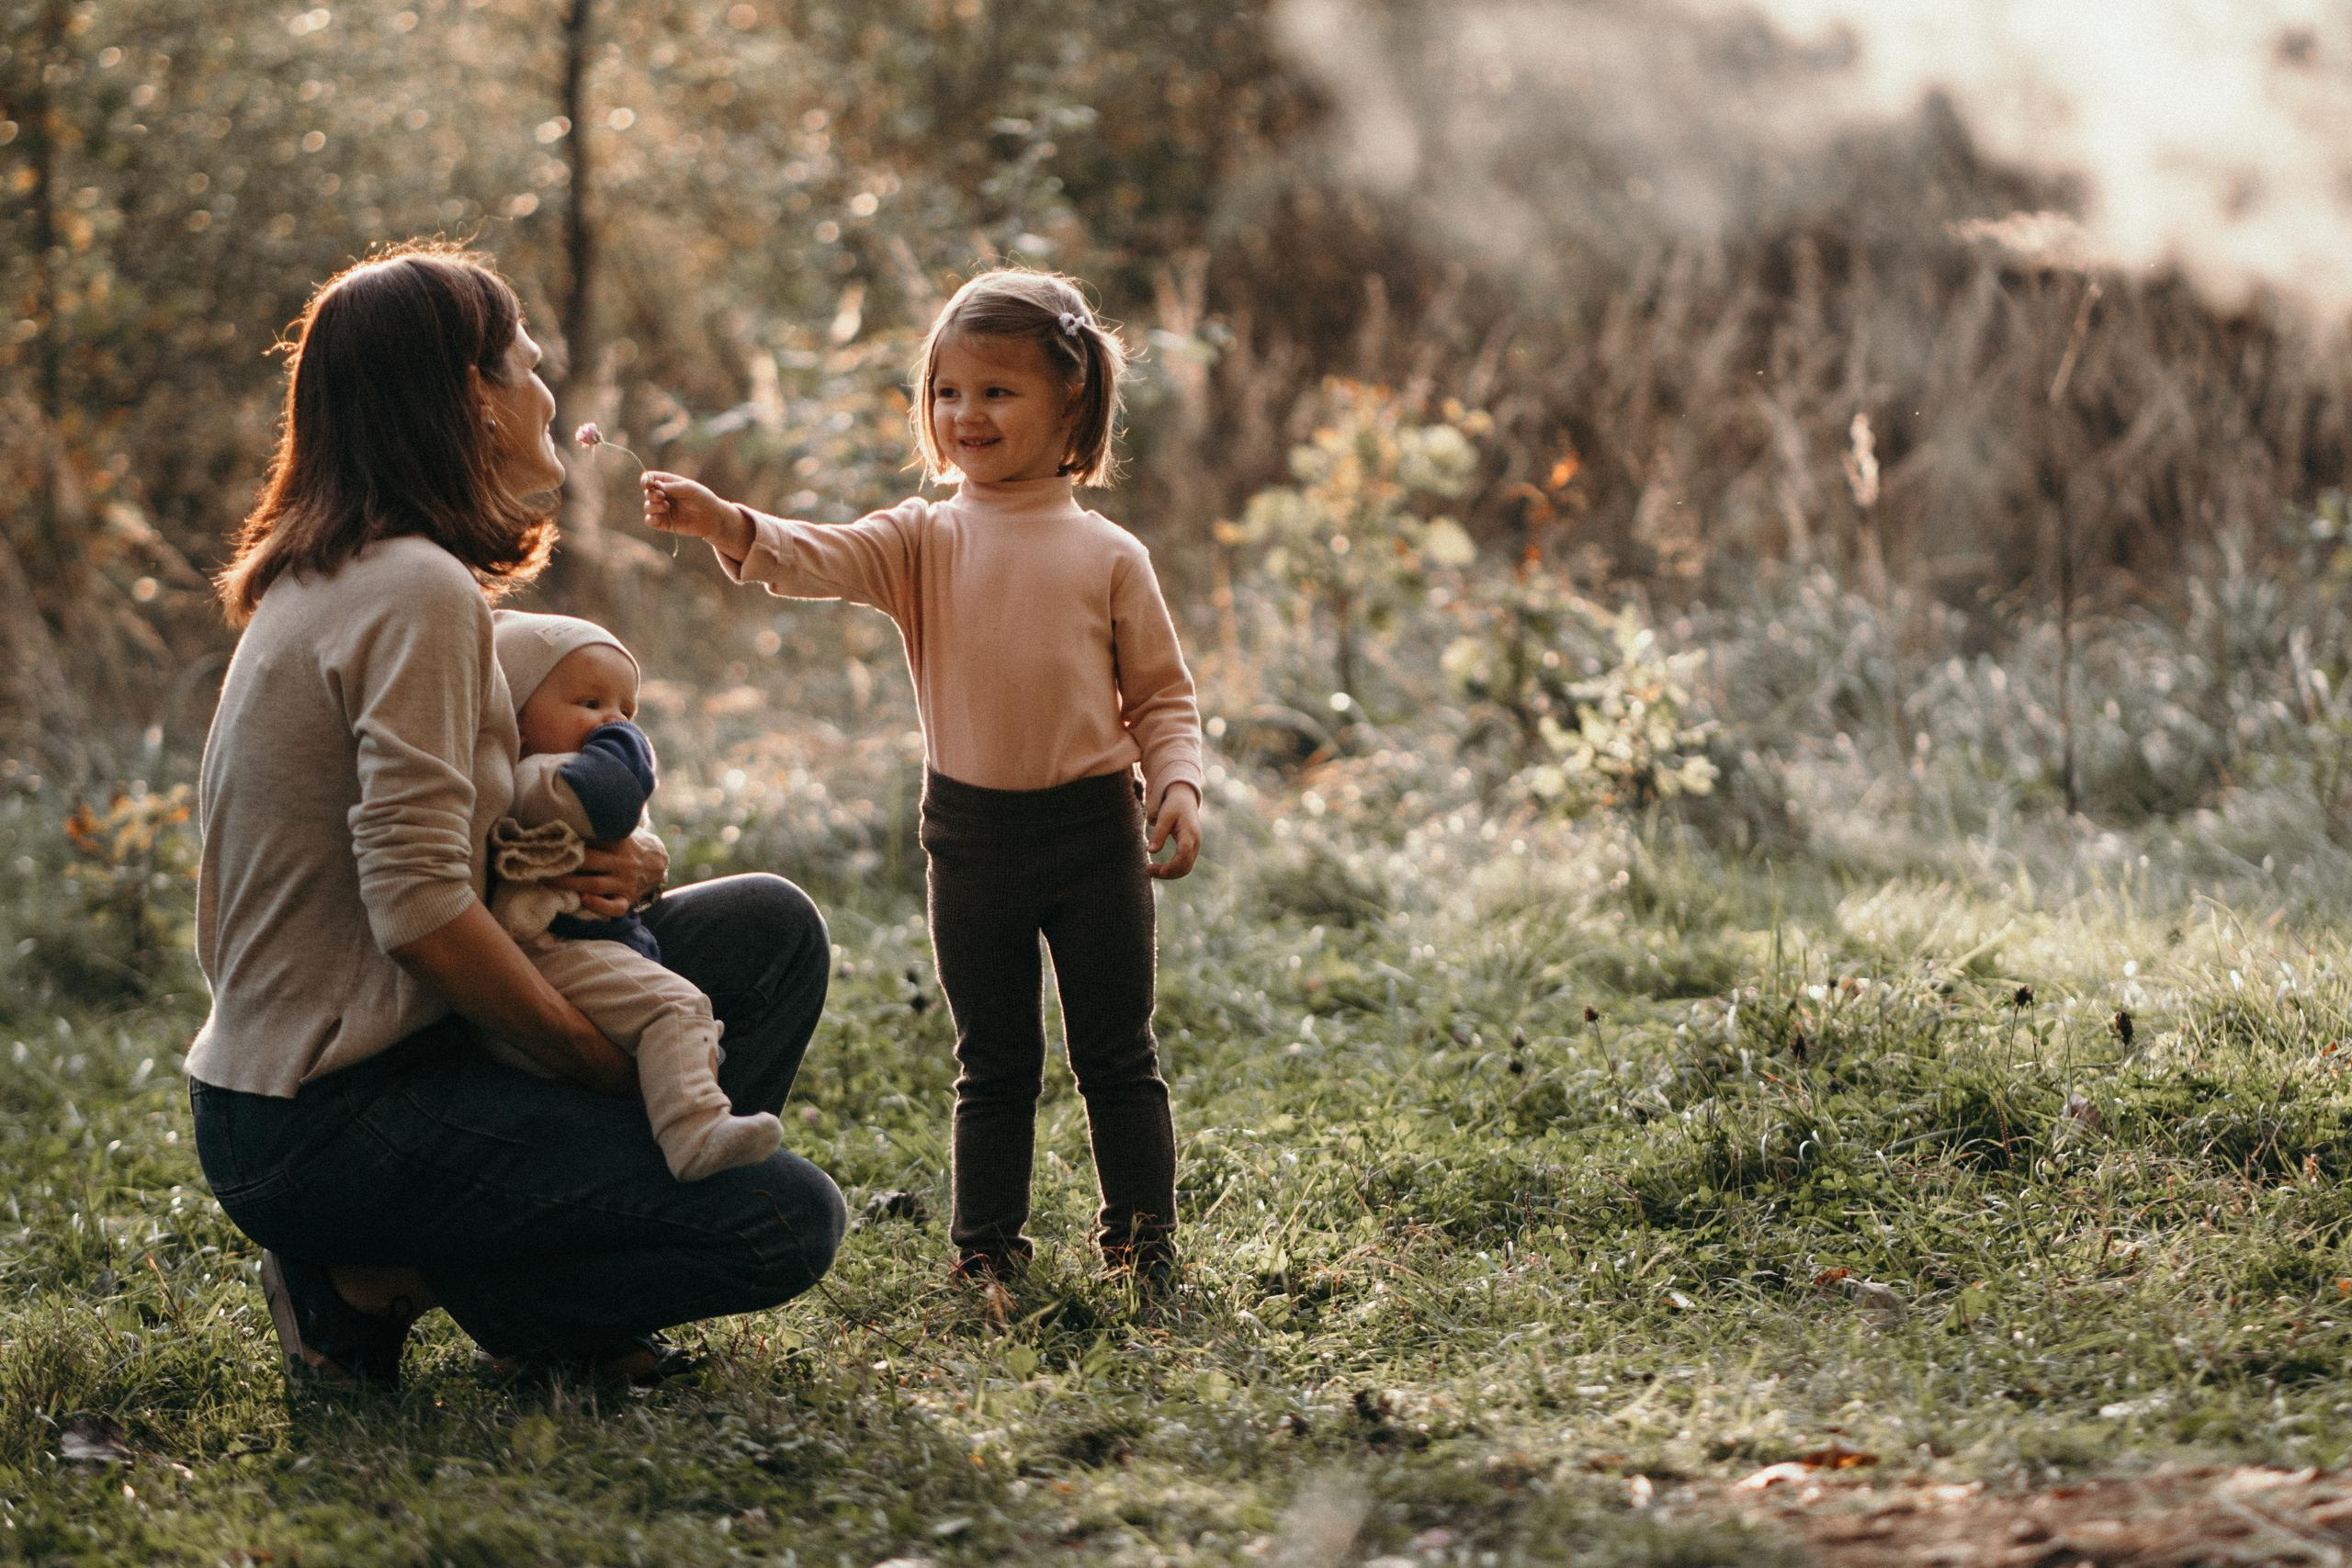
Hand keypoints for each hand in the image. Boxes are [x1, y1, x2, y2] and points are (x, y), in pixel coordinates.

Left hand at [548, 827, 668, 916]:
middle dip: (562, 863)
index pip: (595, 838)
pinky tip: (584, 900)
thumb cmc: (632, 843)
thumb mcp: (625, 827)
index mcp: (621, 842)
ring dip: (568, 884)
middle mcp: (623, 862)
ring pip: (594, 884)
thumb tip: (578, 804)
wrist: (660, 864)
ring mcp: (625, 882)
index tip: (549, 839)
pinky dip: (599, 905)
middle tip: (539, 862)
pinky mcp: (627, 899)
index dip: (570, 839)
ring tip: (546, 881)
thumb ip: (606, 822)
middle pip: (589, 861)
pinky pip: (614, 907)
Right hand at [641, 472, 749, 553]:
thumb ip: (672, 486)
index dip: (646, 480)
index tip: (649, 484)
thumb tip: (655, 485)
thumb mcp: (689, 488)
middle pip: (647, 492)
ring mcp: (662, 509)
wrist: (713, 518)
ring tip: (666, 507)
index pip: (650, 478)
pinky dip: (651, 519)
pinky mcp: (664, 523)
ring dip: (652, 506)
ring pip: (647, 507)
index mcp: (668, 483)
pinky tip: (659, 518)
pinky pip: (650, 521)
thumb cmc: (703, 499)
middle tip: (662, 497)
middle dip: (651, 494)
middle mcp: (663, 495)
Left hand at [1147, 782, 1201, 879]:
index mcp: (1190, 833)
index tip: (1157, 870)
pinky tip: (1159, 869)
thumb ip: (1159, 833)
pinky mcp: (1190, 850)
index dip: (1172, 865)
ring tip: (1151, 870)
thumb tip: (1151, 851)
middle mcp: (1195, 843)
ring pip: (1185, 869)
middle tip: (1148, 870)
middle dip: (1168, 872)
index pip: (1184, 853)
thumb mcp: (1164, 816)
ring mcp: (1194, 848)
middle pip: (1185, 866)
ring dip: (1169, 874)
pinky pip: (1184, 866)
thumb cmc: (1173, 806)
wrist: (1184, 801)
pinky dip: (1172, 870)